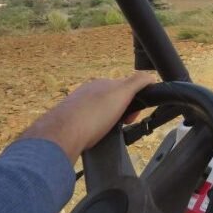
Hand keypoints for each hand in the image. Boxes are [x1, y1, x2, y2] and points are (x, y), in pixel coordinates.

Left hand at [21, 73, 155, 163]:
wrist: (61, 135)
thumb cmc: (93, 114)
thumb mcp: (122, 93)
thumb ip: (138, 82)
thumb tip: (150, 76)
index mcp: (101, 84)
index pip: (125, 87)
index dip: (134, 101)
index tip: (133, 116)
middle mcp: (88, 92)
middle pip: (112, 100)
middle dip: (121, 112)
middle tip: (122, 124)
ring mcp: (76, 106)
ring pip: (99, 112)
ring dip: (108, 121)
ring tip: (106, 132)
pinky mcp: (68, 122)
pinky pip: (87, 123)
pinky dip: (94, 129)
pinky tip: (93, 136)